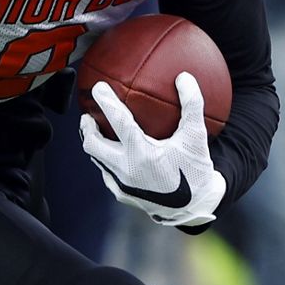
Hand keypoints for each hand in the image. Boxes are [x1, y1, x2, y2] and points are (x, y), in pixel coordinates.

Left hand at [79, 73, 226, 225]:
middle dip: (87, 127)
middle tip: (88, 113)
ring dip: (94, 142)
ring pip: (97, 159)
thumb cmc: (195, 169)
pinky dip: (105, 158)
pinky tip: (112, 151)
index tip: (98, 87)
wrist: (195, 208)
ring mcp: (121, 184)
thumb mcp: (197, 136)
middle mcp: (126, 169)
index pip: (118, 121)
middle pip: (92, 144)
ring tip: (96, 129)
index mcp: (142, 154)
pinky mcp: (122, 194)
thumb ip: (192, 105)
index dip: (106, 102)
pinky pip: (107, 172)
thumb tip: (183, 76)